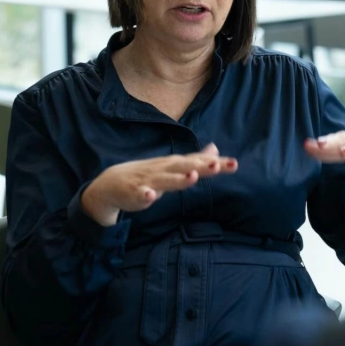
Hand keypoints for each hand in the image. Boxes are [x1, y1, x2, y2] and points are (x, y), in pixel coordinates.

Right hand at [81, 143, 237, 225]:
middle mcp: (163, 169)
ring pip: (164, 180)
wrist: (110, 185)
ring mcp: (147, 180)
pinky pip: (139, 195)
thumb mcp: (173, 167)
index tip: (234, 164)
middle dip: (201, 166)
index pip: (197, 161)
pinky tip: (150, 196)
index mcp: (174, 164)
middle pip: (184, 166)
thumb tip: (215, 149)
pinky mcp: (133, 193)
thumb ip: (195, 160)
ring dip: (178, 178)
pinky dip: (144, 195)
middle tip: (219, 166)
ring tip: (193, 176)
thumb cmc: (147, 175)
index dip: (215, 163)